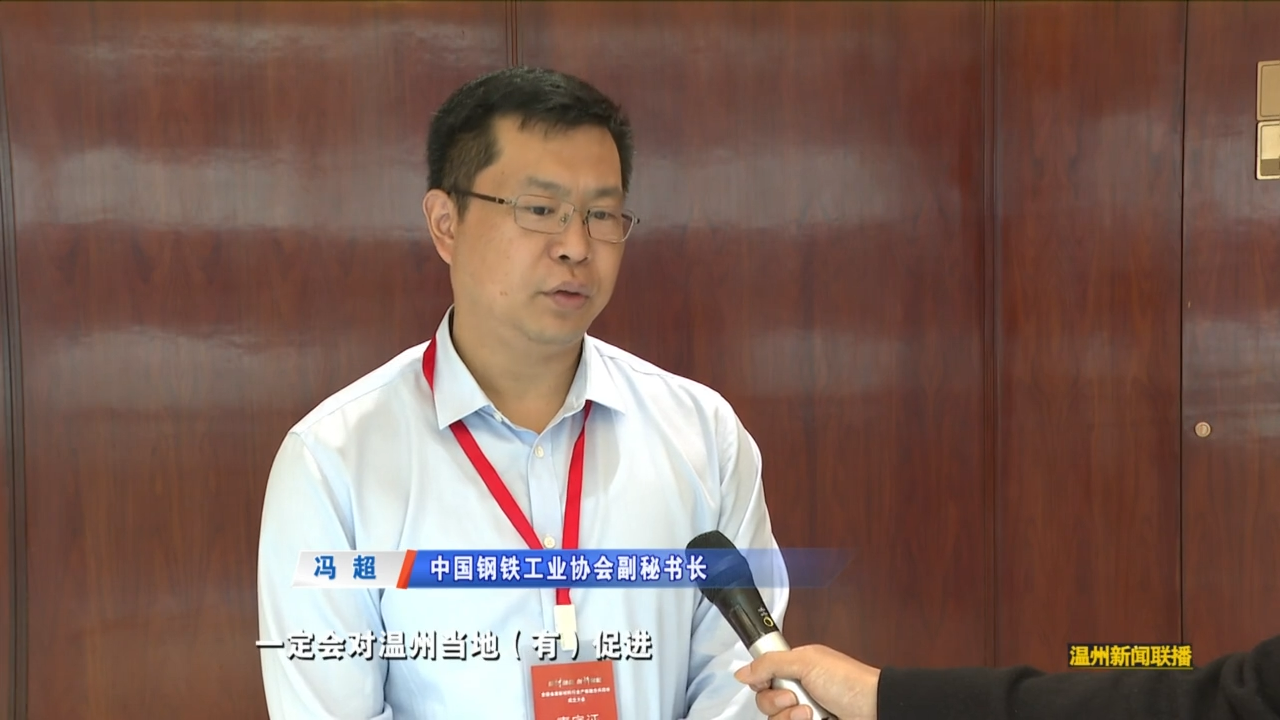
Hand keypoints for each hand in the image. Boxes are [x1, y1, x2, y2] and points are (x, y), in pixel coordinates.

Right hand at [733, 644, 880, 719]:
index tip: (765, 683)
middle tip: (795, 698)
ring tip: (811, 713)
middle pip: (765, 702)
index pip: (762, 677)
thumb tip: (743, 671)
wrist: (875, 709)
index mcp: (796, 668)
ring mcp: (804, 713)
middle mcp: (798, 691)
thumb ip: (770, 663)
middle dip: (776, 702)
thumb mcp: (806, 662)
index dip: (760, 682)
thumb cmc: (849, 681)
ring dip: (789, 717)